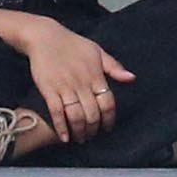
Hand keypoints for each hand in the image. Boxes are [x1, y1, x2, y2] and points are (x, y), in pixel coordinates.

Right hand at [0, 7, 128, 141]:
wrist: (45, 37)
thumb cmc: (73, 44)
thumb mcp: (97, 52)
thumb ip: (114, 67)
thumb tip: (132, 78)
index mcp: (95, 76)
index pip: (108, 103)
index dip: (109, 119)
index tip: (108, 128)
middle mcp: (81, 83)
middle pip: (92, 114)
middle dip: (94, 129)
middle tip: (92, 136)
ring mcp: (64, 87)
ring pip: (76, 116)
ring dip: (79, 131)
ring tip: (80, 138)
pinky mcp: (48, 89)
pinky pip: (56, 112)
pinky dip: (61, 127)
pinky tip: (64, 137)